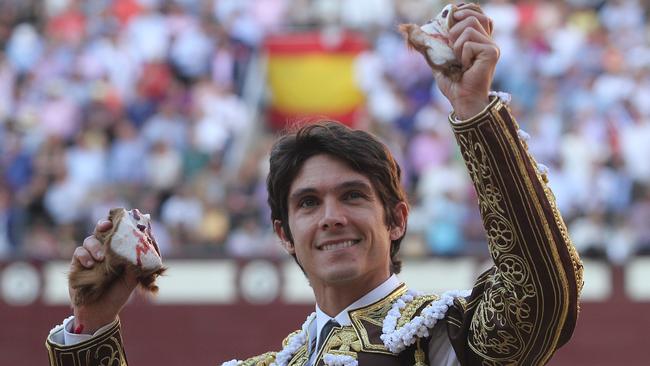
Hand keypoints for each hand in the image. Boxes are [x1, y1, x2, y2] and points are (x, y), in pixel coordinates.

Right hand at [69, 220, 137, 333]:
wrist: (101, 312)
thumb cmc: (117, 294)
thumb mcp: (131, 280)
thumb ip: (134, 267)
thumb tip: (141, 255)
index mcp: (117, 251)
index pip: (116, 233)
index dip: (117, 224)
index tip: (119, 220)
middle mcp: (103, 250)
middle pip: (100, 231)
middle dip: (103, 226)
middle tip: (106, 228)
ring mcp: (89, 256)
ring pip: (89, 240)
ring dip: (95, 246)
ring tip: (101, 258)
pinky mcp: (76, 265)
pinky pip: (78, 253)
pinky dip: (84, 256)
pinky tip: (90, 264)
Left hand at [434, 4, 498, 119]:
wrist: (462, 100)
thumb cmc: (453, 83)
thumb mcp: (436, 57)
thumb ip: (427, 42)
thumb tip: (407, 29)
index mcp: (478, 38)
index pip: (476, 11)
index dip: (465, 9)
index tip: (452, 18)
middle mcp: (488, 39)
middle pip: (473, 15)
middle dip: (454, 28)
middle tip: (451, 46)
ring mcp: (492, 45)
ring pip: (470, 26)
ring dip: (456, 44)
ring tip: (458, 60)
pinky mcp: (492, 52)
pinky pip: (468, 42)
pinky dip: (460, 54)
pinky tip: (465, 67)